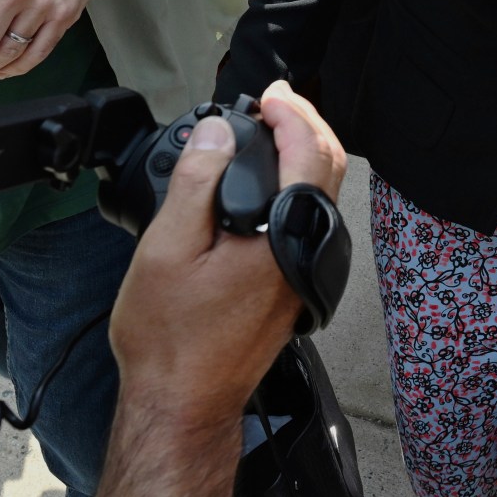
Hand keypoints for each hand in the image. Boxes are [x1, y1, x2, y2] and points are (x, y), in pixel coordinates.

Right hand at [108, 81, 346, 411]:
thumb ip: (196, 183)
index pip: (307, 154)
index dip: (291, 112)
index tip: (269, 94)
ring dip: (305, 154)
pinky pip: (308, 221)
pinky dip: (296, 186)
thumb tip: (216, 132)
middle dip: (307, 124)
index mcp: (282, 238)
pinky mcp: (293, 286)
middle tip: (276, 101)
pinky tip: (266, 183)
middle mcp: (304, 254)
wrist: (182, 402)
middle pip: (329, 168)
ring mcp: (303, 272)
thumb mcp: (167, 249)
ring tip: (271, 131)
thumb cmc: (169, 338)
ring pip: (322, 196)